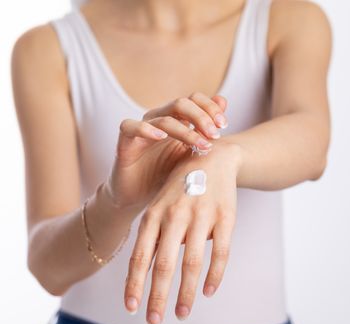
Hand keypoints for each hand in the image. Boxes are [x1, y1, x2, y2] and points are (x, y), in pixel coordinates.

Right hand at [103, 93, 228, 211]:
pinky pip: (130, 126)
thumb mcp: (192, 155)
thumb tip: (223, 100)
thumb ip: (206, 130)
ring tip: (200, 144)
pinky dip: (145, 128)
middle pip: (181, 104)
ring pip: (163, 117)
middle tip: (215, 135)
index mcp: (176, 119)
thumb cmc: (168, 176)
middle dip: (202, 117)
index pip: (194, 99)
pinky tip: (161, 137)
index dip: (210, 107)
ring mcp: (141, 129)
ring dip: (185, 131)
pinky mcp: (125, 142)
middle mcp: (159, 119)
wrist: (142, 199)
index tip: (224, 126)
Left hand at [123, 140, 242, 323]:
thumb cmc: (180, 187)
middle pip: (164, 265)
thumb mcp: (160, 205)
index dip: (134, 284)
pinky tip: (208, 292)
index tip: (131, 308)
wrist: (213, 157)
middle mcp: (175, 215)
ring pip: (192, 263)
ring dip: (186, 293)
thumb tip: (147, 275)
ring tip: (182, 314)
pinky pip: (221, 253)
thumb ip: (154, 237)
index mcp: (154, 214)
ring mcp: (201, 215)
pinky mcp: (226, 217)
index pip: (140, 256)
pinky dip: (215, 276)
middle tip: (153, 321)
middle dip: (157, 296)